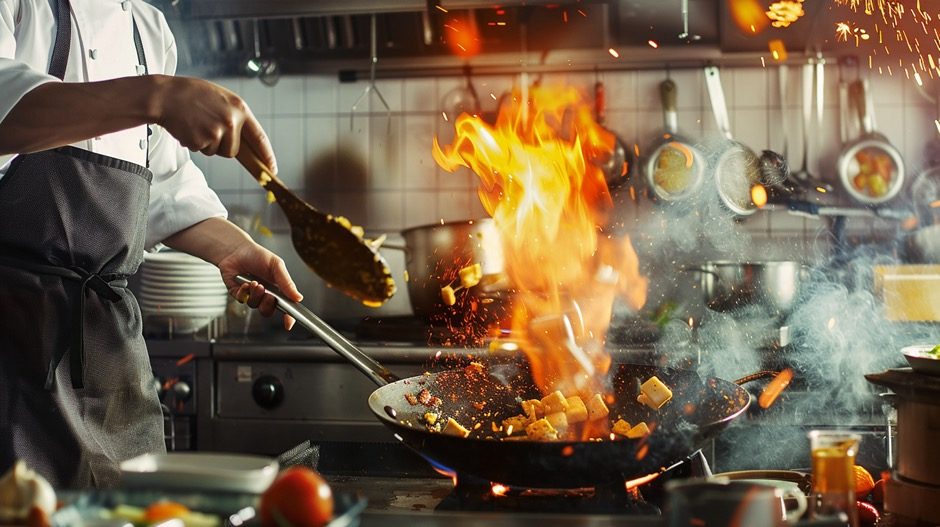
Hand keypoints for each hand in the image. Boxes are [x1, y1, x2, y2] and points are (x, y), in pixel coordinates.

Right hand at [154, 76, 277, 173]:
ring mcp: (217, 132)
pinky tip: (189, 127)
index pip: (259, 138)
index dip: (266, 156)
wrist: (165, 96)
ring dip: (207, 144)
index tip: (272, 170)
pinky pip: (202, 151)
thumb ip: (235, 116)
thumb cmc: (192, 95)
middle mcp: (231, 121)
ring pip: (217, 152)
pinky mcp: (201, 141)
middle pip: (233, 151)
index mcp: (240, 108)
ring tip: (197, 124)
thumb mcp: (222, 99)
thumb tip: (245, 141)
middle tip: (207, 126)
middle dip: (221, 145)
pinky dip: (195, 143)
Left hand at [217, 241, 302, 329]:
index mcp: (278, 289)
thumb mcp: (276, 266)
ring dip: (255, 295)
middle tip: (268, 294)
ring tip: (254, 283)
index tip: (288, 323)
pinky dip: (243, 292)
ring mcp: (251, 295)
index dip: (288, 317)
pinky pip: (242, 300)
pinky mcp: (239, 294)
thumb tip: (298, 297)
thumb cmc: (257, 255)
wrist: (236, 249)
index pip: (285, 307)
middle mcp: (265, 294)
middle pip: (268, 310)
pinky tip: (244, 282)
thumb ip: (287, 282)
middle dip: (268, 304)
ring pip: (254, 306)